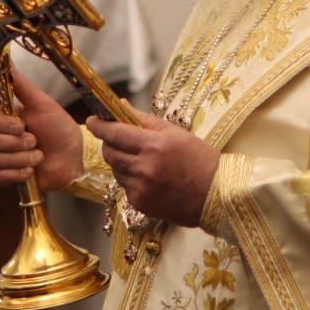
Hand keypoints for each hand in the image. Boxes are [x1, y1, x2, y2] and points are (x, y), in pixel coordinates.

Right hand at [0, 71, 83, 190]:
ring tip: (40, 157)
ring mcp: (6, 158)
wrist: (75, 155)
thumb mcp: (42, 103)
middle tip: (35, 141)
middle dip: (16, 143)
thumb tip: (9, 63)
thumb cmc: (60, 127)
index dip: (2, 124)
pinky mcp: (10, 177)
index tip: (21, 125)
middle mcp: (3, 138)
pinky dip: (15, 175)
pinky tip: (31, 171)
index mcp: (8, 119)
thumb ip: (22, 85)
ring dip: (21, 159)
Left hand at [88, 111, 220, 227]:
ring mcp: (142, 189)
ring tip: (141, 159)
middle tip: (118, 138)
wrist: (216, 194)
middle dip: (109, 143)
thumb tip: (119, 105)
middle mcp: (145, 168)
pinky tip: (148, 176)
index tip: (93, 120)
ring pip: (115, 170)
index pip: (115, 133)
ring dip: (121, 161)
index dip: (99, 125)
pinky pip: (125, 187)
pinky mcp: (141, 204)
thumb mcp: (174, 132)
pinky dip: (131, 179)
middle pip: (109, 152)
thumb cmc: (199, 159)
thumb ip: (143, 119)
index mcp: (154, 145)